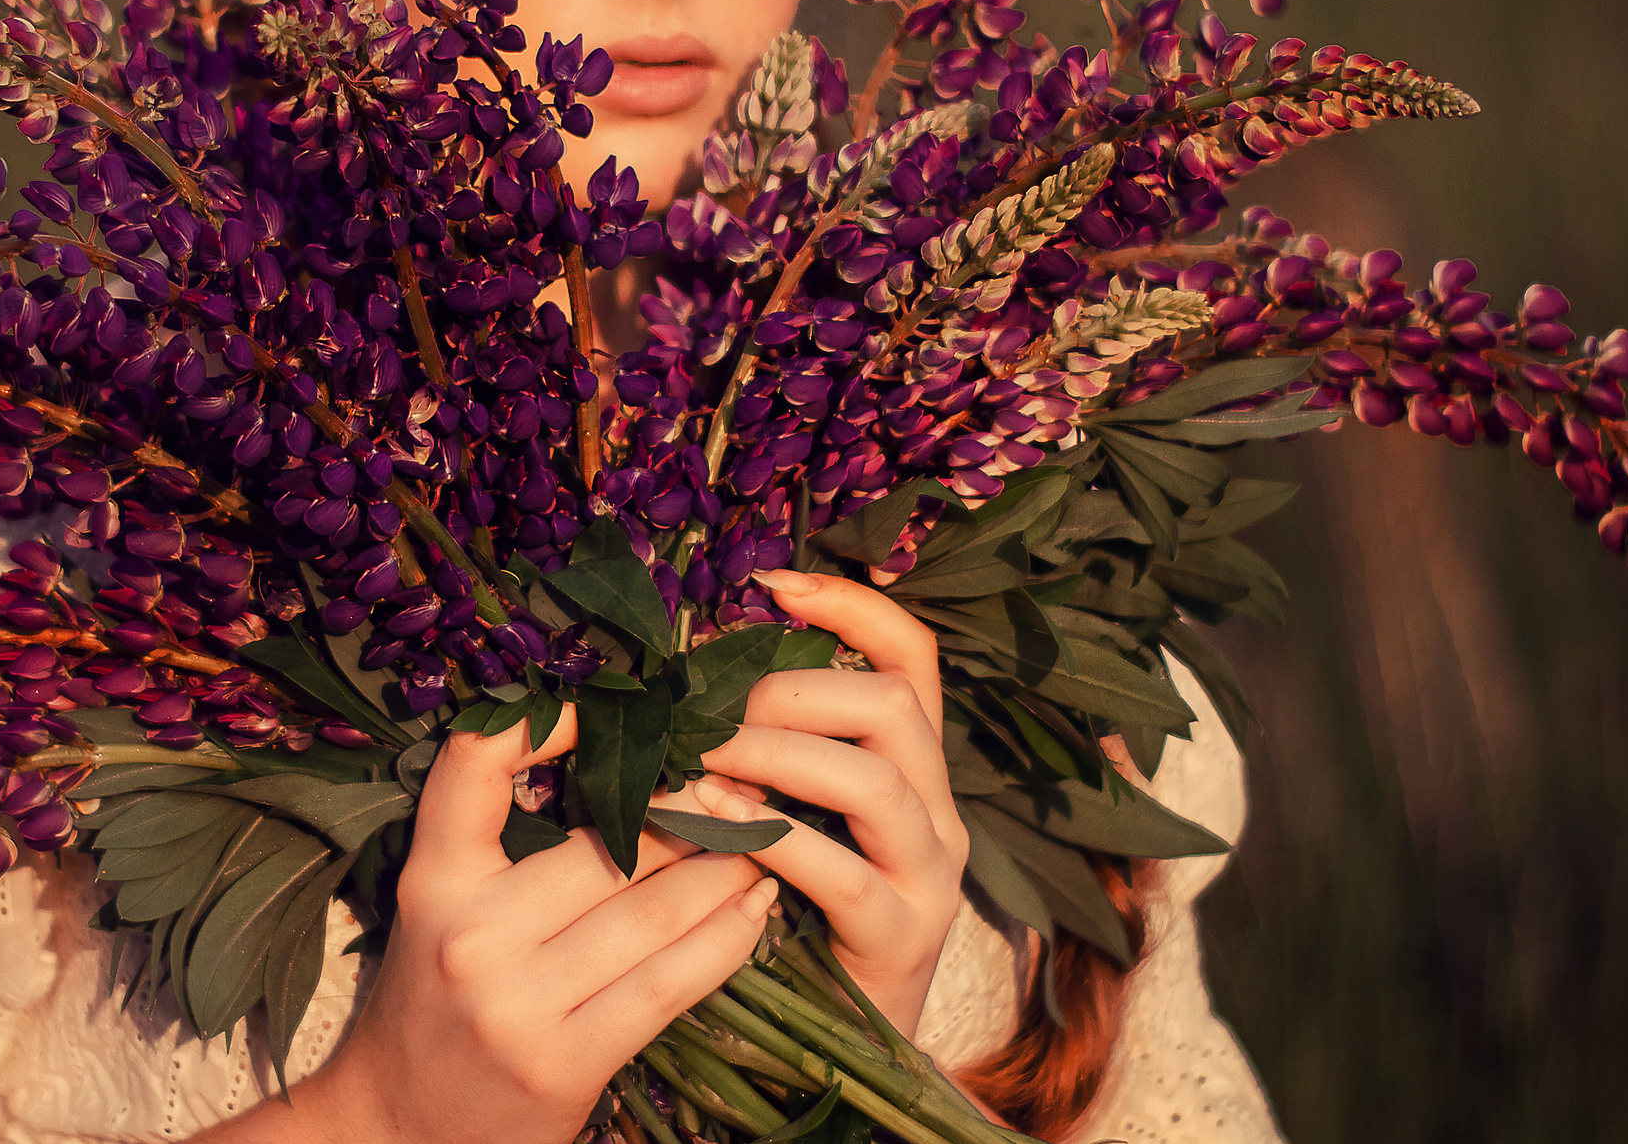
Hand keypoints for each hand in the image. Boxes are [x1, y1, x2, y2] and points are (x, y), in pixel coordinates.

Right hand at [207, 712, 777, 1143]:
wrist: (397, 1126)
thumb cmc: (432, 998)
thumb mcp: (439, 906)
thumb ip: (499, 842)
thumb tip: (619, 762)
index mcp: (435, 879)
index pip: (476, 764)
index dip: (547, 719)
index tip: (611, 709)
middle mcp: (473, 935)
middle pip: (606, 846)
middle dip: (687, 810)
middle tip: (738, 781)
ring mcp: (520, 1004)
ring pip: (651, 911)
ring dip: (724, 868)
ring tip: (762, 838)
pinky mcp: (567, 1063)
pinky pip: (668, 984)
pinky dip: (725, 939)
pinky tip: (754, 908)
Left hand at [693, 567, 969, 1038]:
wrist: (836, 1042)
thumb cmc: (793, 912)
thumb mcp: (791, 813)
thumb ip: (766, 750)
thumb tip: (689, 678)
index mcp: (913, 767)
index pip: (914, 656)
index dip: (852, 607)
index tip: (774, 584)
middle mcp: (938, 811)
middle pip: (893, 705)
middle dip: (790, 691)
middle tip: (707, 709)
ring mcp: (930, 876)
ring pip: (873, 779)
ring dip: (774, 756)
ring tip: (700, 759)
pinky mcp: (900, 937)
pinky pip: (842, 870)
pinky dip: (769, 836)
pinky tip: (712, 821)